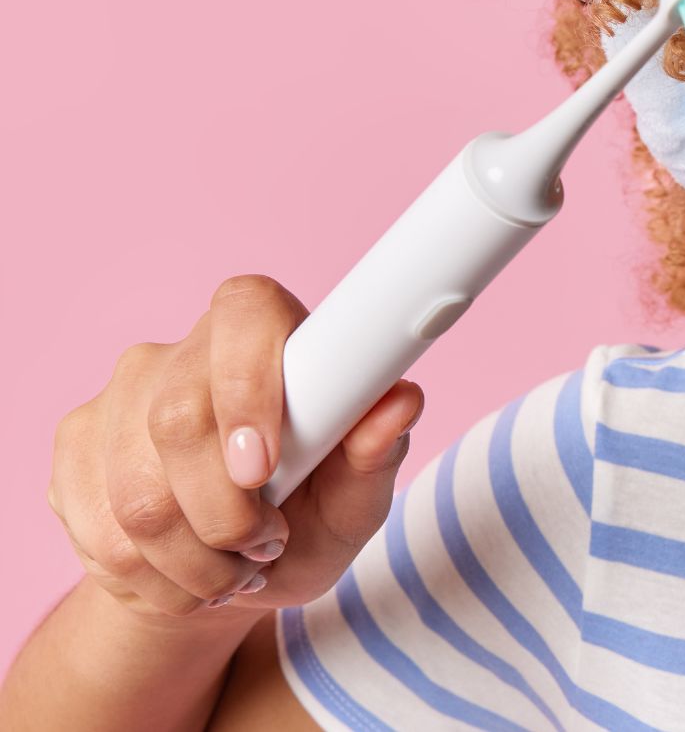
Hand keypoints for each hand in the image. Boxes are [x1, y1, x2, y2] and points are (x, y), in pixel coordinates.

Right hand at [49, 275, 421, 618]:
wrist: (228, 575)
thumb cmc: (309, 521)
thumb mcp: (356, 500)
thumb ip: (376, 452)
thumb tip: (403, 400)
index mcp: (270, 333)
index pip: (246, 313)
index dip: (247, 386)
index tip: (263, 468)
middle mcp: (185, 350)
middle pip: (178, 417)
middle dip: (225, 510)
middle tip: (266, 542)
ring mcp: (120, 394)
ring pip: (136, 490)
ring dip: (193, 557)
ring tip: (236, 571)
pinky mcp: (77, 445)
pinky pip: (98, 527)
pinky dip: (152, 577)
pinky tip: (186, 576)